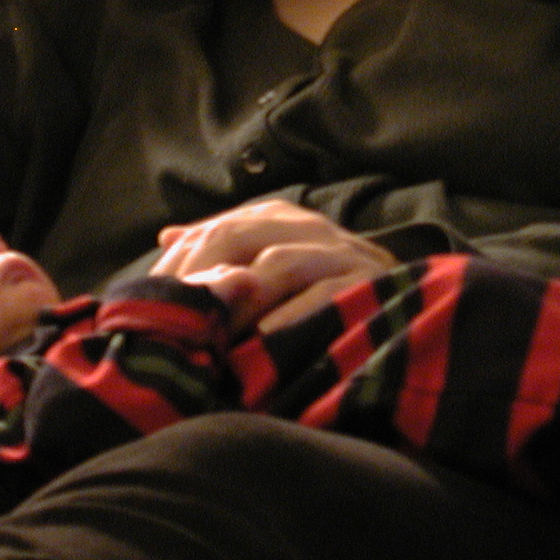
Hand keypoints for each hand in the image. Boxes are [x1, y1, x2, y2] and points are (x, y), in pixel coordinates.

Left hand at [152, 199, 393, 332]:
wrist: (405, 319)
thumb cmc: (321, 302)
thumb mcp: (264, 277)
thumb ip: (222, 254)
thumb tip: (168, 235)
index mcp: (285, 222)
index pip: (224, 227)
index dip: (187, 258)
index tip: (154, 294)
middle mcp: (314, 230)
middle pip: (247, 233)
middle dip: (207, 269)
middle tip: (174, 309)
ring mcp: (345, 255)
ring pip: (283, 260)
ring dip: (243, 293)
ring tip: (212, 327)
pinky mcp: (370, 285)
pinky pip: (326, 293)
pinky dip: (293, 314)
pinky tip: (263, 337)